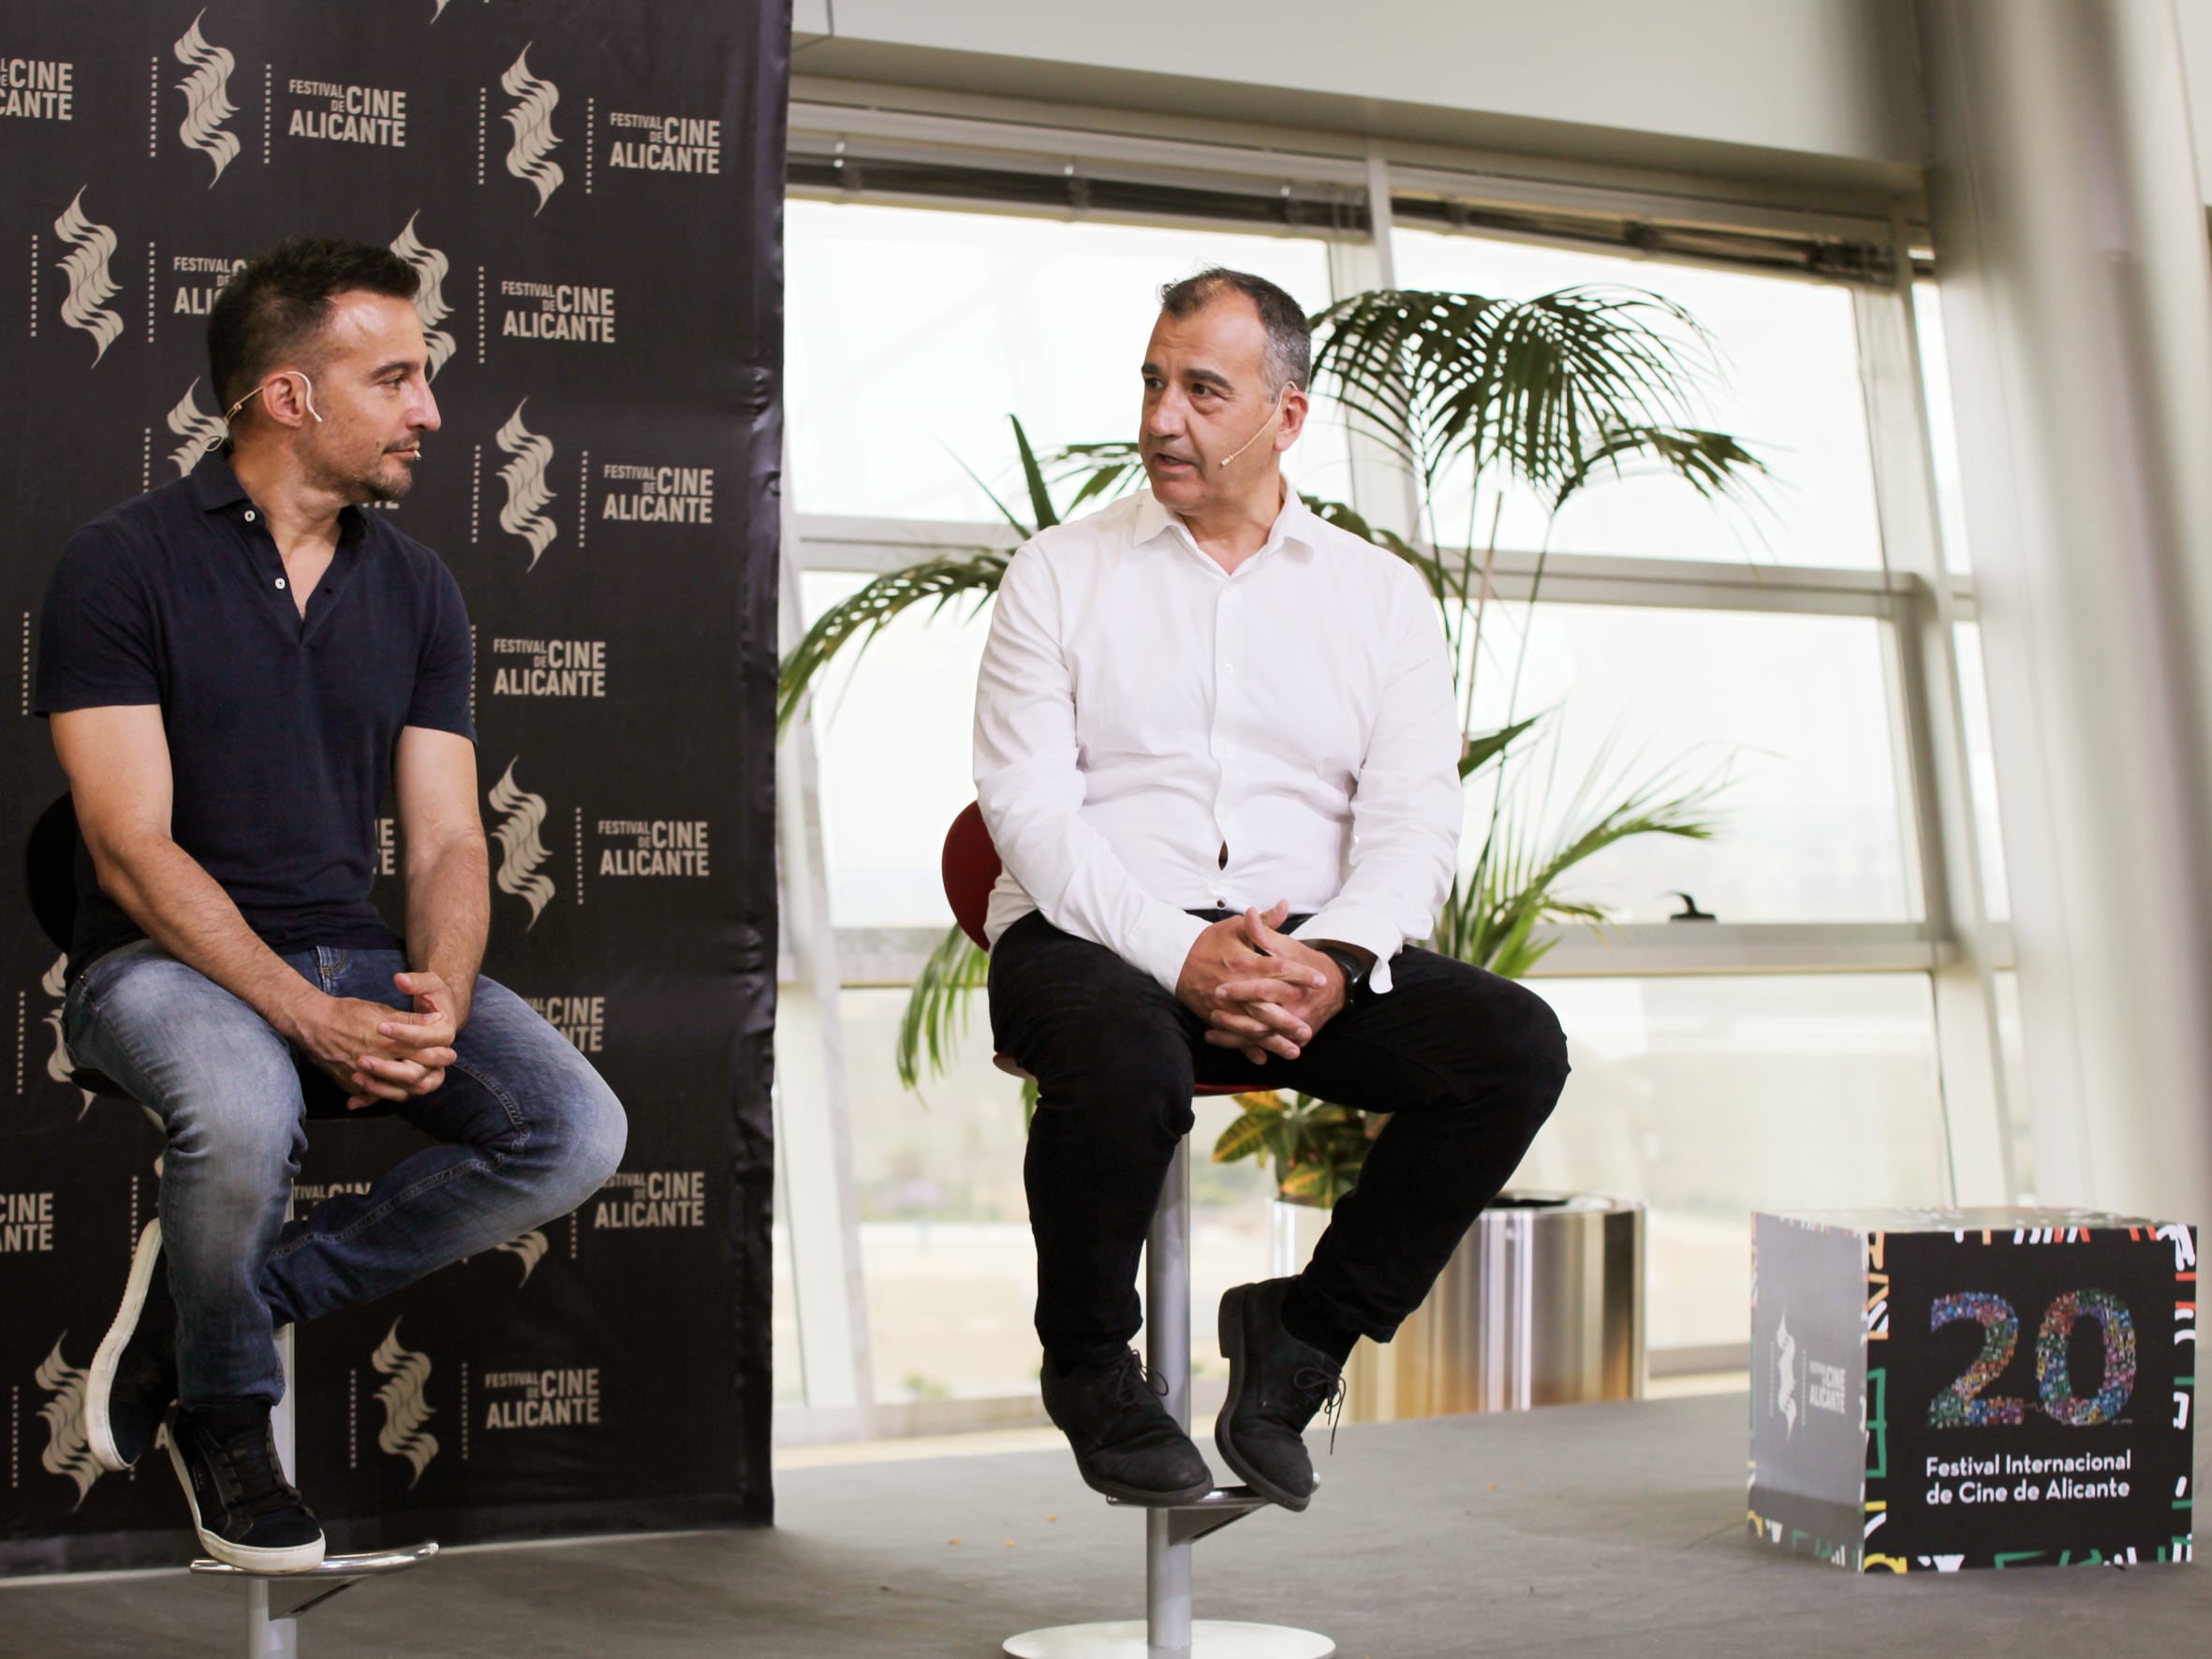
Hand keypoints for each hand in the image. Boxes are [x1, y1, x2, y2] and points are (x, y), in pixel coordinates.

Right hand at [288, 974, 457, 1110]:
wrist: (312, 1023)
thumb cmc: (348, 1012)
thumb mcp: (381, 1011)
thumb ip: (409, 1020)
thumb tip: (435, 1021)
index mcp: (388, 1042)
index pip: (424, 1054)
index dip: (439, 1055)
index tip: (448, 1053)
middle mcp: (376, 1062)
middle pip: (414, 1077)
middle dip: (430, 1074)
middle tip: (440, 1069)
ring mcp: (362, 1077)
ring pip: (397, 1093)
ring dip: (411, 1088)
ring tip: (421, 1081)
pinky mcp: (351, 1084)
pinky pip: (373, 1097)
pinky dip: (384, 1095)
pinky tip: (393, 1090)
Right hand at [1176, 901, 1325, 1065]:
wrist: (1175, 957)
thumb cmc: (1208, 941)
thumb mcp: (1235, 926)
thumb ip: (1263, 922)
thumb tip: (1286, 906)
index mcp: (1244, 962)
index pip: (1278, 969)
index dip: (1300, 975)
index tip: (1320, 981)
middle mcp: (1235, 987)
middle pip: (1266, 1006)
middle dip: (1288, 1021)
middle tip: (1308, 1029)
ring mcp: (1224, 1005)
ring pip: (1252, 1027)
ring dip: (1273, 1042)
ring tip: (1294, 1051)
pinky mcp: (1213, 1016)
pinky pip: (1232, 1036)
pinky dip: (1247, 1049)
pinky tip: (1263, 1058)